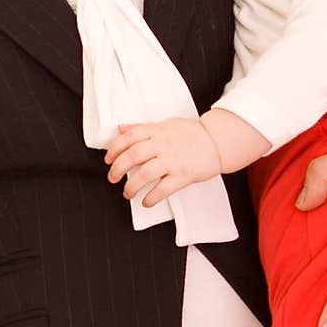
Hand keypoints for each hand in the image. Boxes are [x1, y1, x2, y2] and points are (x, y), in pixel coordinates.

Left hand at [105, 118, 221, 206]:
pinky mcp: (183, 175)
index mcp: (158, 131)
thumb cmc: (192, 133)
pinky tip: (146, 202)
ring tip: (127, 193)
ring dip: (131, 186)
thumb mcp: (166, 124)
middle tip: (112, 178)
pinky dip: (151, 198)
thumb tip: (121, 129)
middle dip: (117, 168)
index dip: (114, 148)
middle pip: (133, 155)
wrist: (217, 141)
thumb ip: (143, 128)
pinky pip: (163, 189)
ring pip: (145, 174)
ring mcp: (173, 161)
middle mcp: (163, 145)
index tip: (108, 159)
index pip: (129, 137)